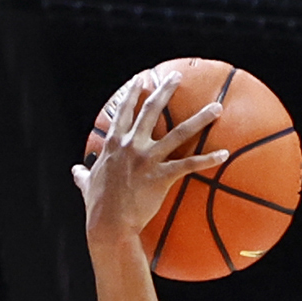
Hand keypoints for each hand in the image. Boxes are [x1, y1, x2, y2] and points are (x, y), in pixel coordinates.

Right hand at [73, 64, 226, 254]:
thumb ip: (84, 175)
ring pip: (180, 133)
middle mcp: (132, 145)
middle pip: (152, 111)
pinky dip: (208, 160)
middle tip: (176, 76)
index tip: (141, 79)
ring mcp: (148, 159)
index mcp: (114, 144)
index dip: (133, 94)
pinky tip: (225, 154)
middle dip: (165, 90)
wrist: (108, 224)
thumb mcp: (87, 185)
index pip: (124, 112)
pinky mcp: (161, 176)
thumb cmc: (98, 207)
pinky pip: (190, 165)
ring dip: (200, 118)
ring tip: (217, 107)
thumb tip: (76, 171)